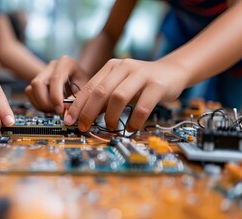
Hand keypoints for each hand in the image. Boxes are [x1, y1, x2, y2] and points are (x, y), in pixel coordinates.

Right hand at [25, 56, 88, 113]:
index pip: (55, 79)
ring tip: (54, 110)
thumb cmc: (84, 84)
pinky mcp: (37, 81)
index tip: (60, 110)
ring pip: (31, 89)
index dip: (56, 97)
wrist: (81, 79)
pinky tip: (49, 107)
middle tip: (56, 111)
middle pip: (37, 83)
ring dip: (40, 104)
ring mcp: (42, 72)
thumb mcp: (86, 90)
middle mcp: (52, 65)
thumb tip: (66, 110)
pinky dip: (37, 104)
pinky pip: (30, 93)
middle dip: (45, 102)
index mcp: (66, 63)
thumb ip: (77, 99)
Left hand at [63, 58, 188, 131]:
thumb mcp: (120, 84)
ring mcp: (141, 75)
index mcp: (111, 67)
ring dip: (111, 117)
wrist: (173, 71)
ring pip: (118, 97)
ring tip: (111, 127)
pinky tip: (132, 128)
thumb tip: (85, 116)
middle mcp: (124, 67)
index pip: (89, 87)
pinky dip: (134, 120)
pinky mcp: (157, 85)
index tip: (69, 120)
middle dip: (89, 112)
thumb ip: (105, 96)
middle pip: (100, 92)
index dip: (77, 105)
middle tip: (84, 127)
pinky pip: (142, 106)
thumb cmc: (142, 82)